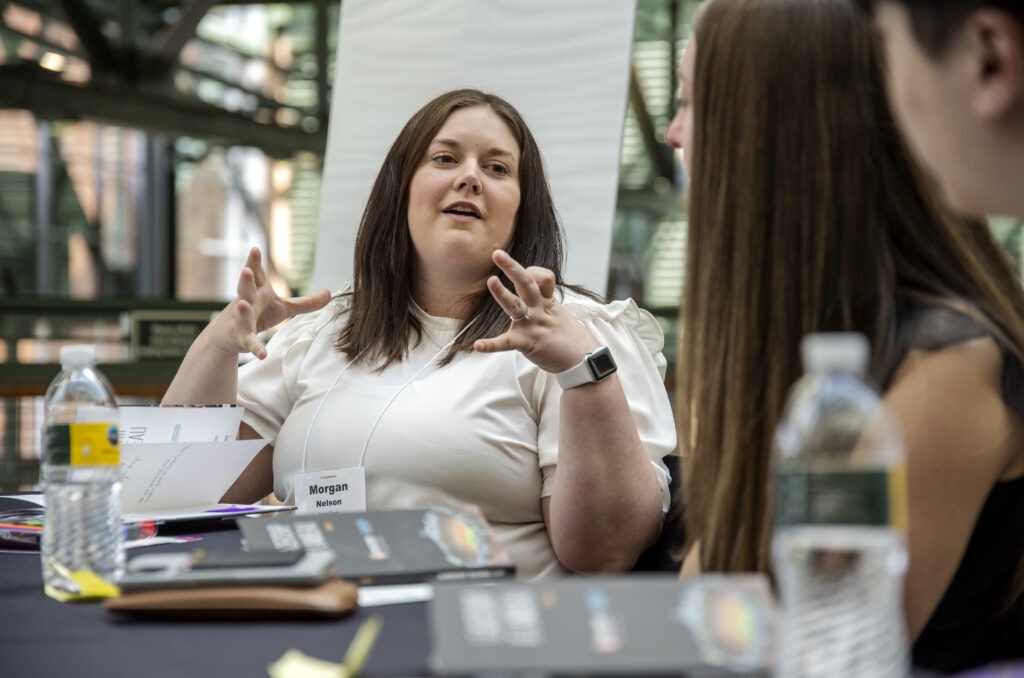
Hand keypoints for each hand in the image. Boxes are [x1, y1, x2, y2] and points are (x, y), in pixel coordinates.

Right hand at [208, 247, 330, 358]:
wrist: (228, 336)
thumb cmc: (259, 314)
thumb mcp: (283, 308)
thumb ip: (306, 302)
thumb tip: (329, 293)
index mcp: (258, 291)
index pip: (256, 274)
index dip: (254, 261)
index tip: (255, 248)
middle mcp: (247, 302)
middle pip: (245, 288)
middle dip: (246, 279)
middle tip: (246, 270)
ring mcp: (241, 320)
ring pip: (242, 313)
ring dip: (243, 309)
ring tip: (243, 304)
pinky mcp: (240, 338)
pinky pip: (248, 342)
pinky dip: (255, 348)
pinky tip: (262, 354)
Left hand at [473, 250, 598, 372]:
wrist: (583, 360)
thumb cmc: (570, 338)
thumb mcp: (559, 314)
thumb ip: (544, 302)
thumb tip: (536, 294)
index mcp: (547, 302)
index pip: (541, 277)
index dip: (532, 271)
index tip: (528, 272)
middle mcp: (539, 309)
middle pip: (526, 282)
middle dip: (512, 267)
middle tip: (497, 253)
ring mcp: (532, 325)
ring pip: (515, 304)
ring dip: (502, 293)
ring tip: (491, 281)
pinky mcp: (527, 343)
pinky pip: (506, 342)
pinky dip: (491, 344)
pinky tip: (478, 345)